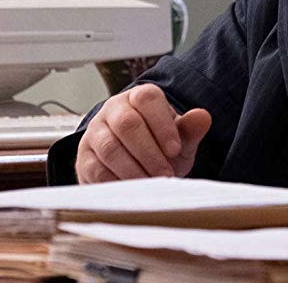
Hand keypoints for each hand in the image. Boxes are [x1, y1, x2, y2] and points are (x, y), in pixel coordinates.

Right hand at [75, 83, 211, 183]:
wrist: (132, 166)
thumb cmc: (159, 148)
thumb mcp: (177, 139)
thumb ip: (189, 129)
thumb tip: (203, 116)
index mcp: (138, 97)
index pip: (147, 99)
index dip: (162, 125)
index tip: (176, 149)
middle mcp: (113, 110)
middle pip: (127, 124)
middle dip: (149, 153)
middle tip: (166, 174)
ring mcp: (95, 132)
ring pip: (111, 148)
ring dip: (134, 170)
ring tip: (152, 184)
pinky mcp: (84, 157)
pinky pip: (97, 169)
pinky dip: (117, 182)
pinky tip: (134, 190)